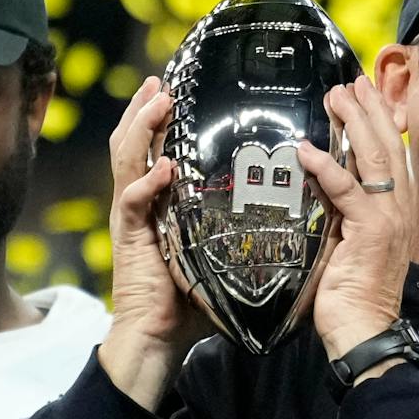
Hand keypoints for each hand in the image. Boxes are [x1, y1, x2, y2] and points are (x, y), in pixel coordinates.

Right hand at [100, 76, 208, 408]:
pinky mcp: (129, 237)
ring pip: (127, 158)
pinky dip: (147, 182)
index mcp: (162, 201)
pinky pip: (133, 201)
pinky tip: (165, 167)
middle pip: (134, 141)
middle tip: (162, 80)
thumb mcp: (219, 253)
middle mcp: (142, 201)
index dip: (165, 118)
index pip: (159, 147)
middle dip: (146, 108)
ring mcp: (132, 216)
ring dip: (140, 127)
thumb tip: (291, 212)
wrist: (159, 338)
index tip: (180, 87)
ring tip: (159, 101)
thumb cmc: (192, 300)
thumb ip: (240, 229)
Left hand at [297, 78, 411, 368]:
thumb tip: (322, 183)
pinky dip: (327, 168)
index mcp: (398, 210)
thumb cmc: (353, 294)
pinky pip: (348, 192)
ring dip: (355, 124)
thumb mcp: (348, 242)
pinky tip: (308, 149)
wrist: (365, 331)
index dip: (379, 120)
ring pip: (374, 159)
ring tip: (337, 97)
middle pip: (388, 146)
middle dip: (370, 109)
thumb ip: (342, 210)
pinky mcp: (371, 233)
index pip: (392, 154)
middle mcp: (400, 209)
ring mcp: (389, 220)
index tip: (362, 94)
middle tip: (350, 82)